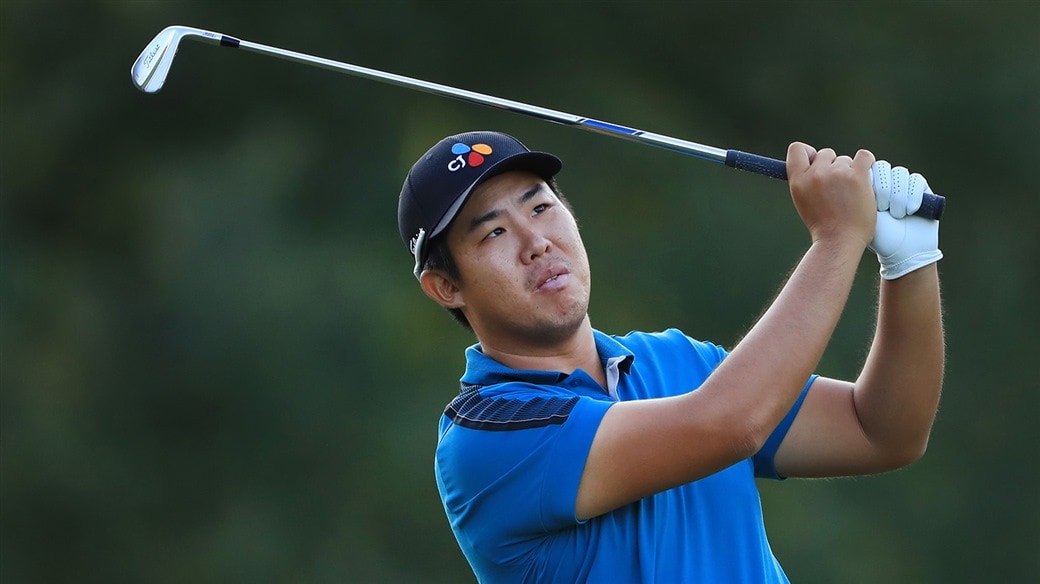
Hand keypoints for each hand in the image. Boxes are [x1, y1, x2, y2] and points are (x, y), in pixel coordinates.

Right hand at [786, 143, 876, 247]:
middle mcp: (816, 173)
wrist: (839, 241)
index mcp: (798, 180)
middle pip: (826, 153)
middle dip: (832, 166)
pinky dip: (866, 164)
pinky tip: (864, 178)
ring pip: (845, 159)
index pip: (797, 148)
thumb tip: (813, 163)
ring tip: (850, 194)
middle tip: (837, 187)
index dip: (808, 154)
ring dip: (849, 171)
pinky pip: (864, 156)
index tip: (815, 165)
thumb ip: (806, 181)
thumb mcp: (803, 201)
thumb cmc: (823, 225)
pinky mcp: (858, 176)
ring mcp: (837, 174)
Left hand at [869, 160, 942, 278]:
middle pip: (884, 168)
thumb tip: (852, 174)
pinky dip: (913, 195)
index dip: (871, 182)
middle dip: (883, 188)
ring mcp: (904, 185)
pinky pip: (917, 180)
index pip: (868, 169)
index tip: (869, 203)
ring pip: (900, 173)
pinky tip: (910, 211)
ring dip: (898, 194)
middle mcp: (886, 184)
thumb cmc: (880, 238)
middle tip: (882, 208)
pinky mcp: (922, 190)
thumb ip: (858, 194)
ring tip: (897, 214)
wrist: (904, 252)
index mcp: (869, 188)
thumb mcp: (864, 215)